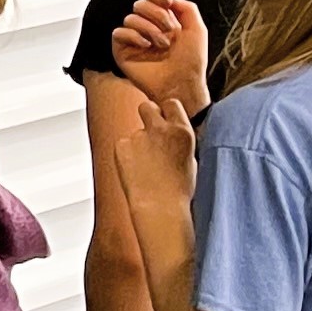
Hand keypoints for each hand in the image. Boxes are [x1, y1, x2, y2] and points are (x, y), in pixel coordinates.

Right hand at [114, 0, 209, 112]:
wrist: (182, 83)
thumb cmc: (191, 61)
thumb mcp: (197, 30)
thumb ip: (187, 7)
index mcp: (164, 22)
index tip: (168, 3)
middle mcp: (147, 28)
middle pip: (140, 4)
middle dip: (156, 14)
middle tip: (170, 30)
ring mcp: (134, 40)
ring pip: (130, 18)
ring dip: (149, 28)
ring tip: (161, 44)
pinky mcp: (121, 51)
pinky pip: (118, 32)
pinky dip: (133, 36)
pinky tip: (146, 46)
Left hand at [115, 96, 199, 214]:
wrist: (160, 206)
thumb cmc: (179, 189)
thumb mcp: (190, 158)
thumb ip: (179, 139)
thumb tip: (173, 130)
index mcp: (182, 131)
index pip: (171, 104)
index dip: (167, 111)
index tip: (165, 118)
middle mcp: (159, 129)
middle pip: (147, 106)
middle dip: (147, 114)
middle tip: (150, 132)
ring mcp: (138, 136)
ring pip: (135, 133)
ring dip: (138, 143)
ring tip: (146, 166)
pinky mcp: (120, 146)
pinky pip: (123, 144)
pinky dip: (127, 154)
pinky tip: (135, 170)